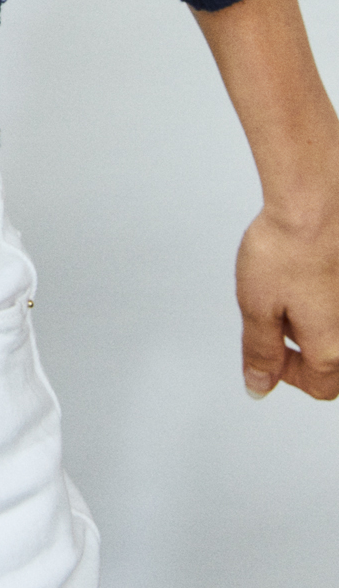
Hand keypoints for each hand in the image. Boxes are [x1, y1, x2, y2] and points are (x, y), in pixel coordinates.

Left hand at [236, 199, 338, 401]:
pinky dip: (323, 294)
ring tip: (289, 287)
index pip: (319, 386)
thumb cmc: (288, 246)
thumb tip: (259, 385)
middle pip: (336, 363)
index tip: (266, 355)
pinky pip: (338, 299)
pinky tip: (306, 270)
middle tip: (278, 320)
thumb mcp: (257, 306)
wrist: (316, 201)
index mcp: (332, 347)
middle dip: (305, 349)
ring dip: (315, 320)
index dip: (287, 375)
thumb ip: (260, 351)